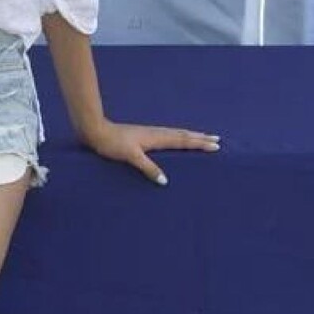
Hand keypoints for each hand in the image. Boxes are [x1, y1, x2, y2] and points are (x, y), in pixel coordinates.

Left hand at [80, 118, 220, 185]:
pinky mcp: (144, 136)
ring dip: (191, 136)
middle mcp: (156, 134)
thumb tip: (165, 181)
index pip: (183, 141)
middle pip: (184, 135)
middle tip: (217, 139)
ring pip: (177, 134)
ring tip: (202, 137)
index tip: (215, 145)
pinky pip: (168, 136)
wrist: (96, 132)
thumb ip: (148, 168)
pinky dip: (178, 137)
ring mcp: (150, 134)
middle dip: (200, 138)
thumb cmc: (113, 144)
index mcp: (157, 138)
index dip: (200, 143)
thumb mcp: (131, 157)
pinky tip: (175, 141)